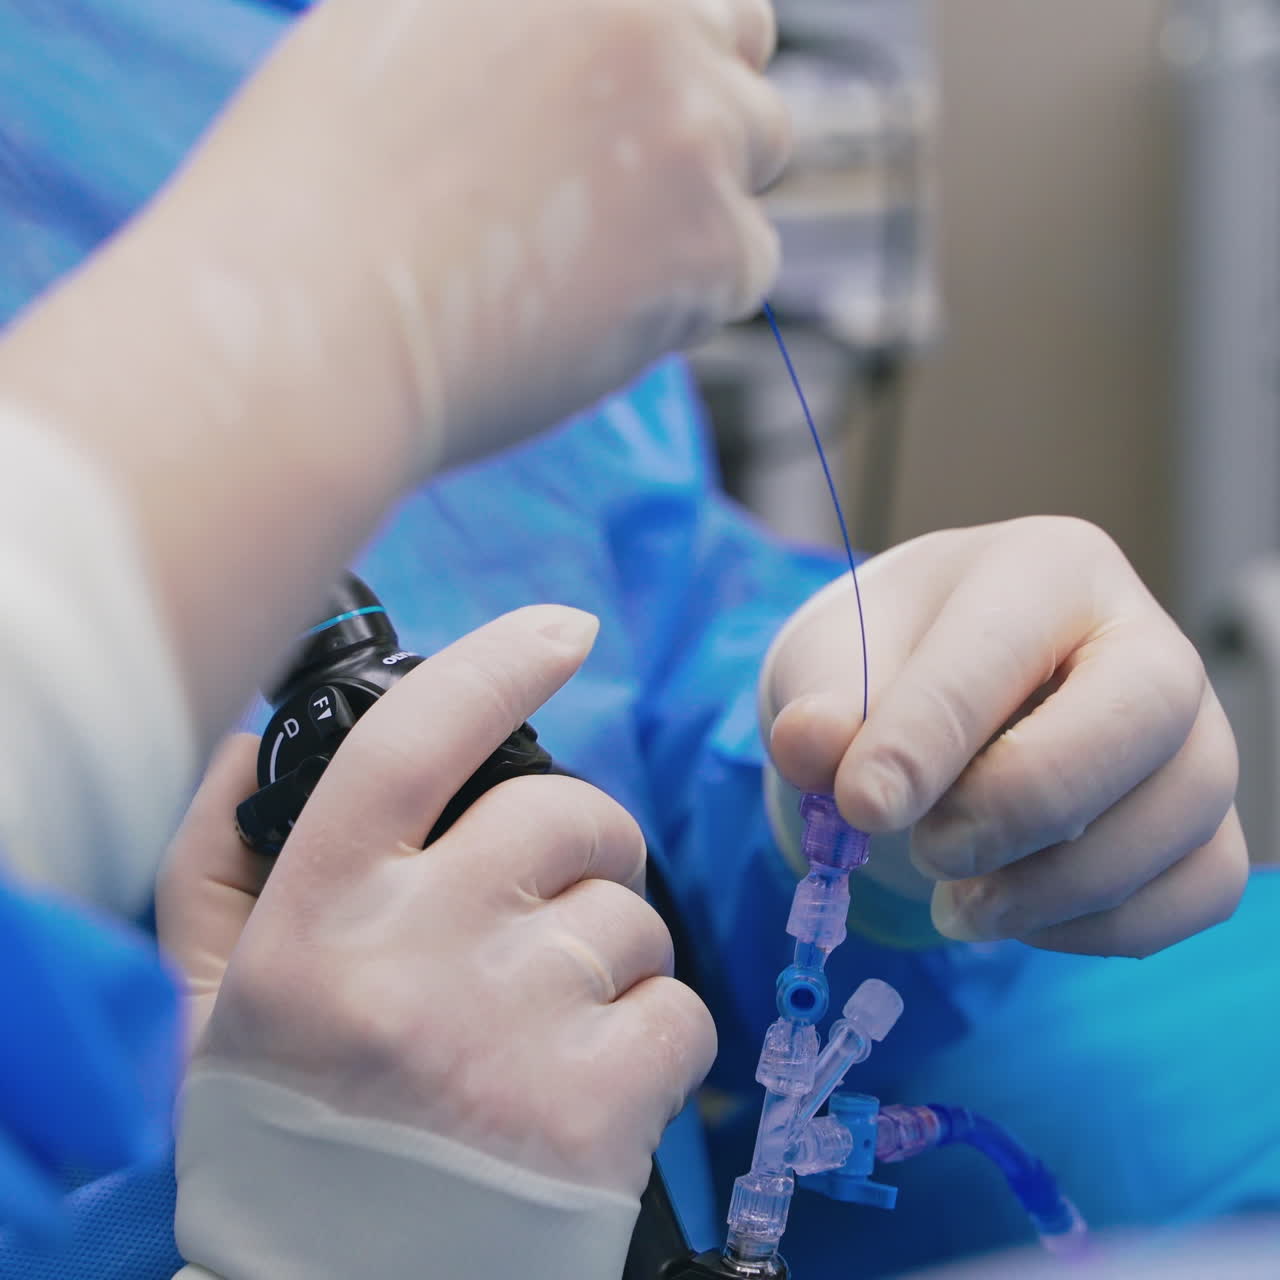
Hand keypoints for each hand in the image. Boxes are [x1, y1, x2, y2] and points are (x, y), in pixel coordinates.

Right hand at [150, 0, 789, 468]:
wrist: (311, 317)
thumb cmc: (318, 194)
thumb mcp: (395, 25)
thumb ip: (516, 16)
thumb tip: (578, 58)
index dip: (663, 37)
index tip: (623, 104)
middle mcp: (648, 8)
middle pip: (744, 40)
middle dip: (698, 104)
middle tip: (617, 183)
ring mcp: (692, 119)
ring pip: (759, 150)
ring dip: (701, 196)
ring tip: (585, 256)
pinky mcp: (714, 238)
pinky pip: (748, 261)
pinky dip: (691, 292)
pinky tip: (591, 310)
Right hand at [157, 605, 713, 1196]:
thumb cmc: (290, 1136)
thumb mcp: (218, 998)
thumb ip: (223, 857)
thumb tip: (261, 738)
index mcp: (318, 921)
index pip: (413, 745)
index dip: (497, 665)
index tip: (563, 631)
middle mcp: (414, 960)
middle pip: (567, 816)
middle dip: (587, 843)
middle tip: (559, 898)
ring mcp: (512, 1031)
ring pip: (634, 915)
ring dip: (616, 951)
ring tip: (554, 1019)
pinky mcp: (597, 1109)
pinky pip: (682, 1007)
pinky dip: (659, 1032)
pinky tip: (597, 1077)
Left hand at [762, 518, 1245, 957]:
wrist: (934, 696)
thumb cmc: (890, 660)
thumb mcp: (831, 657)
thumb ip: (819, 700)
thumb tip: (810, 746)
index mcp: (1046, 567)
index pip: (999, 652)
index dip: (925, 741)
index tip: (860, 808)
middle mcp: (1145, 637)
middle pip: (1140, 717)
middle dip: (1020, 804)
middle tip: (927, 849)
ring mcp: (1195, 729)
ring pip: (1180, 815)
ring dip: (1053, 886)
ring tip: (954, 901)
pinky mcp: (1206, 817)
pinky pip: (1203, 887)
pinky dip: (1104, 927)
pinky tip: (1016, 913)